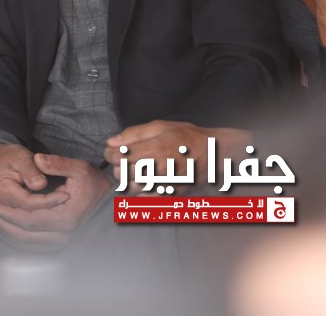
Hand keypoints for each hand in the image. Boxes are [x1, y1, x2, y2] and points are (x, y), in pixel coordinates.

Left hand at [0, 146, 110, 243]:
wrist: (114, 201)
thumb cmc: (97, 184)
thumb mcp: (79, 168)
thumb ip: (57, 163)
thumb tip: (38, 159)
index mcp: (66, 217)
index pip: (31, 221)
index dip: (11, 216)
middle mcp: (66, 233)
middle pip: (28, 235)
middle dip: (6, 226)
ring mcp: (66, 239)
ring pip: (33, 243)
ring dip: (12, 233)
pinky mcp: (65, 240)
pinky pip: (40, 244)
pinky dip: (24, 238)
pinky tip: (12, 230)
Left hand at [104, 120, 251, 191]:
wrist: (214, 153)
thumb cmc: (187, 137)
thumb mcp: (160, 126)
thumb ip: (134, 133)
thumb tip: (112, 141)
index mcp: (155, 150)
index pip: (118, 156)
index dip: (110, 153)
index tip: (112, 150)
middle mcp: (158, 169)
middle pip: (122, 174)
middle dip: (117, 165)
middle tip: (122, 159)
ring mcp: (165, 184)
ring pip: (131, 188)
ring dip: (127, 179)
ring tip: (133, 169)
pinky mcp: (171, 194)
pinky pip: (146, 200)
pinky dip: (139, 192)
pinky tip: (143, 182)